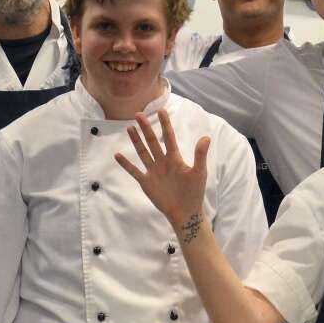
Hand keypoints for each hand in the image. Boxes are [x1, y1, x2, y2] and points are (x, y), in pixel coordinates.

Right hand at [116, 109, 210, 238]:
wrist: (185, 212)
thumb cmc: (194, 192)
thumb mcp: (199, 172)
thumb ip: (200, 155)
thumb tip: (206, 137)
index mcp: (175, 158)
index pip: (168, 137)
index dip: (165, 124)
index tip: (161, 110)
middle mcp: (162, 162)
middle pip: (152, 141)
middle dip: (146, 128)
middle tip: (139, 114)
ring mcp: (153, 171)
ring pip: (143, 152)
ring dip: (136, 141)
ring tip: (129, 128)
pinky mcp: (146, 182)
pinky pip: (134, 171)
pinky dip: (126, 164)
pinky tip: (117, 155)